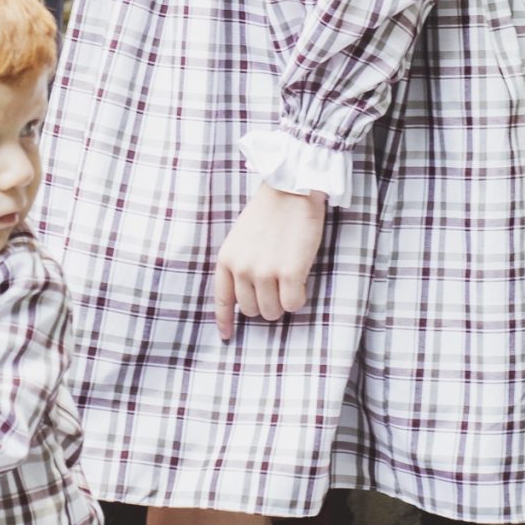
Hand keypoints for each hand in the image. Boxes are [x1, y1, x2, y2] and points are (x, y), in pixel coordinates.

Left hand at [213, 185, 326, 340]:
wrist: (291, 188)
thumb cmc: (270, 211)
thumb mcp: (242, 238)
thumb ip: (240, 264)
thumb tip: (248, 297)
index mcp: (227, 259)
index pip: (223, 299)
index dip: (225, 320)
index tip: (228, 336)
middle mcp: (242, 269)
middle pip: (252, 310)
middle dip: (267, 303)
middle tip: (279, 285)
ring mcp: (265, 272)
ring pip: (273, 311)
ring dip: (284, 302)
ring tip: (290, 279)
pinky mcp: (289, 273)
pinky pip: (293, 304)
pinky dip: (299, 298)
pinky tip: (301, 280)